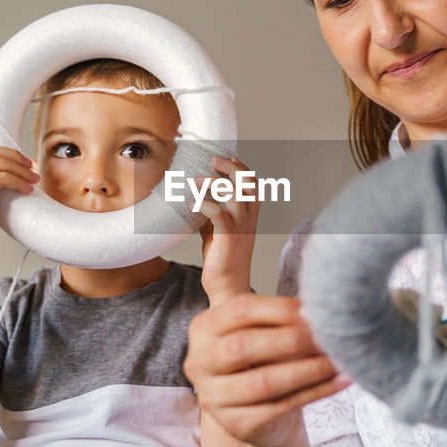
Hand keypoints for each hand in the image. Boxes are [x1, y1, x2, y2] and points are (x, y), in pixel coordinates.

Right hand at [184, 294, 349, 446]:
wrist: (264, 413)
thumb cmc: (264, 359)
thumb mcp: (259, 327)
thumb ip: (273, 309)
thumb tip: (315, 300)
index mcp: (204, 328)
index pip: (240, 310)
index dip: (280, 310)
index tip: (314, 311)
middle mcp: (199, 362)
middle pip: (243, 347)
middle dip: (292, 340)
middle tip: (327, 337)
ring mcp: (213, 397)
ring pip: (264, 382)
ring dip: (309, 370)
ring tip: (339, 360)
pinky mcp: (235, 425)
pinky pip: (280, 407)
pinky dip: (316, 392)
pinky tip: (340, 380)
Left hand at [196, 155, 259, 303]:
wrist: (228, 289)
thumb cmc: (222, 260)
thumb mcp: (218, 232)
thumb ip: (214, 215)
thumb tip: (199, 199)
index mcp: (250, 216)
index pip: (254, 185)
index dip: (243, 168)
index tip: (228, 157)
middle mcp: (249, 219)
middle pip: (248, 183)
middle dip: (232, 167)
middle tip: (214, 160)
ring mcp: (241, 228)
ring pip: (235, 194)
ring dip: (215, 183)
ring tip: (197, 179)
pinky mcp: (228, 238)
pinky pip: (218, 213)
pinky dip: (204, 204)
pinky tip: (191, 204)